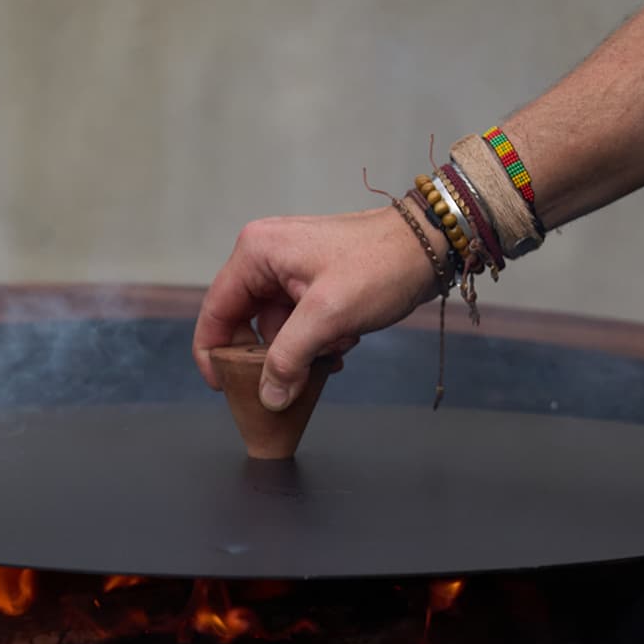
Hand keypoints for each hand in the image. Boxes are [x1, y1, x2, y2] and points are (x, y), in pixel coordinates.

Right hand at [192, 206, 441, 410]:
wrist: (430, 246)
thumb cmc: (381, 265)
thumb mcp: (328, 317)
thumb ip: (289, 358)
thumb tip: (268, 397)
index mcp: (257, 253)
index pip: (215, 311)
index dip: (213, 354)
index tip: (223, 389)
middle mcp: (266, 256)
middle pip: (245, 324)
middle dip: (274, 354)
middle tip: (297, 374)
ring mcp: (289, 269)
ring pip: (275, 329)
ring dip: (303, 350)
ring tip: (337, 348)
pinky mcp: (311, 281)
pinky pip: (298, 323)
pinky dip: (317, 341)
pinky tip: (343, 343)